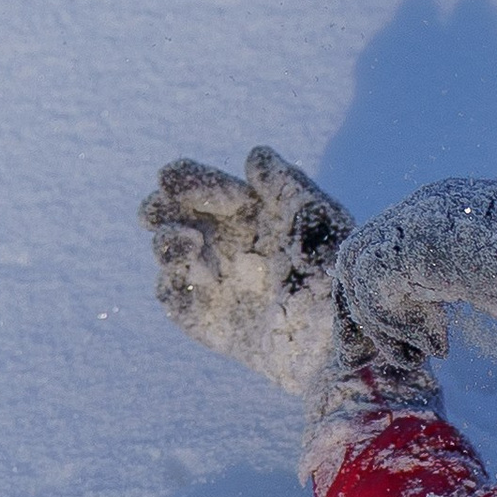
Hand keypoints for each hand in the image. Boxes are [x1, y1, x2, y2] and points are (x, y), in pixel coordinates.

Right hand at [140, 147, 351, 396]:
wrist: (336, 340)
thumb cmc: (335, 273)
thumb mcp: (319, 220)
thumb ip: (286, 186)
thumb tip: (254, 156)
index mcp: (247, 213)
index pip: (201, 186)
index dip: (191, 180)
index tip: (189, 183)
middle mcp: (224, 243)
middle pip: (171, 214)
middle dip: (160, 206)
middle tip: (160, 206)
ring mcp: (213, 282)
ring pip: (166, 252)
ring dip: (167, 241)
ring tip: (190, 241)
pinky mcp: (206, 320)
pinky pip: (172, 296)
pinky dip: (172, 281)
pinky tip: (200, 274)